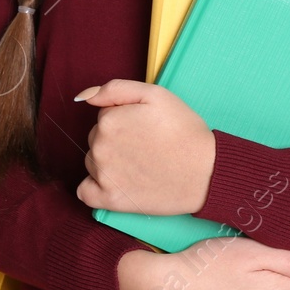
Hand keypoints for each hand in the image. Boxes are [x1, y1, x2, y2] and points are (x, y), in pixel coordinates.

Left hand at [74, 79, 214, 215]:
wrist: (206, 172)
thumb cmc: (184, 131)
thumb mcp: (155, 95)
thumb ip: (115, 89)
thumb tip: (83, 97)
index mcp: (108, 120)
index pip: (105, 115)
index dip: (127, 119)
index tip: (146, 128)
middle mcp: (100, 147)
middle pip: (97, 138)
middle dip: (117, 140)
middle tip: (146, 146)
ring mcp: (103, 175)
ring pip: (93, 162)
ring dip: (108, 162)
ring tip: (141, 165)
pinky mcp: (110, 200)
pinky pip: (85, 192)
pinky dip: (96, 188)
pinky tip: (118, 183)